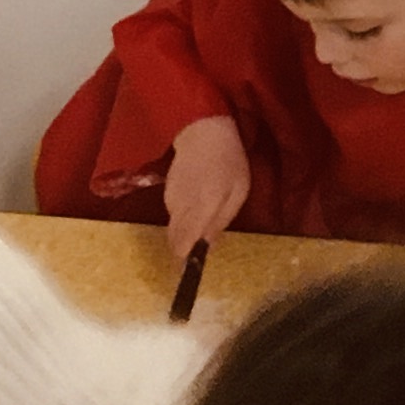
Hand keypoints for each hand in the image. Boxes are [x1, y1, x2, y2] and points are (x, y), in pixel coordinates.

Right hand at [163, 116, 249, 254]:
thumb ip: (220, 220)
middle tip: (197, 255)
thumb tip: (206, 246)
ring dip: (185, 234)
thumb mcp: (237, 192)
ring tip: (202, 227)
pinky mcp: (167, 192)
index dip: (184, 262)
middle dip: (184, 251)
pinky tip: (197, 208)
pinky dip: (183, 219)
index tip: (189, 272)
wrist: (203, 132)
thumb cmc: (228, 161)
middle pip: (174, 242)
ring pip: (173, 229)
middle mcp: (179, 209)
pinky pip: (174, 215)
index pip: (182, 246)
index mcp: (199, 210)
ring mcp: (170, 200)